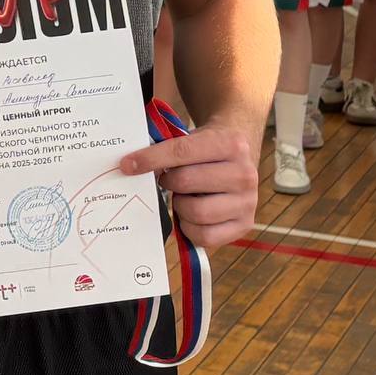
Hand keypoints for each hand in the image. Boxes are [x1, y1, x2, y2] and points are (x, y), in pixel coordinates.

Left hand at [119, 117, 258, 248]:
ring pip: (196, 212)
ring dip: (180, 206)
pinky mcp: (244, 225)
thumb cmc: (209, 148)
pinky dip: (190, 228)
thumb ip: (168, 150)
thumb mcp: (194, 138)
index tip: (127, 165)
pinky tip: (191, 214)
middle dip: (168, 182)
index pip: (181, 151)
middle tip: (167, 180)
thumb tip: (131, 167)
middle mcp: (245, 174)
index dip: (150, 159)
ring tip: (184, 196)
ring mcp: (248, 202)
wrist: (240, 157)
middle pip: (186, 183)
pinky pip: (206, 236)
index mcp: (232, 144)